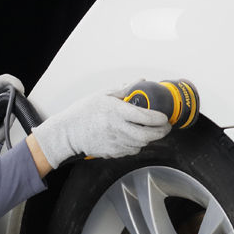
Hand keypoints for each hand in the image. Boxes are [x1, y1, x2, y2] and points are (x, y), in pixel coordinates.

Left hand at [0, 73, 24, 142]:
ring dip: (6, 127)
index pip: (6, 80)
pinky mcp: (1, 121)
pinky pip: (8, 125)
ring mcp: (0, 110)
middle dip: (11, 115)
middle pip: (14, 100)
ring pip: (12, 115)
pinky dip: (5, 132)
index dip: (15, 83)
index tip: (20, 92)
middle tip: (2, 128)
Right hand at [29, 88, 172, 169]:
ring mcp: (116, 143)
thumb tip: (141, 81)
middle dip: (161, 132)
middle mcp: (118, 129)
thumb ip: (125, 89)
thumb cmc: (83, 112)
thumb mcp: (103, 95)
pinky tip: (136, 138)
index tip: (165, 117)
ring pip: (142, 144)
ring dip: (150, 139)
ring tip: (152, 132)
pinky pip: (131, 151)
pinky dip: (137, 145)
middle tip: (165, 127)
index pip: (146, 117)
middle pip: (148, 135)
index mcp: (117, 112)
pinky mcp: (113, 153)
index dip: (160, 119)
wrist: (68, 132)